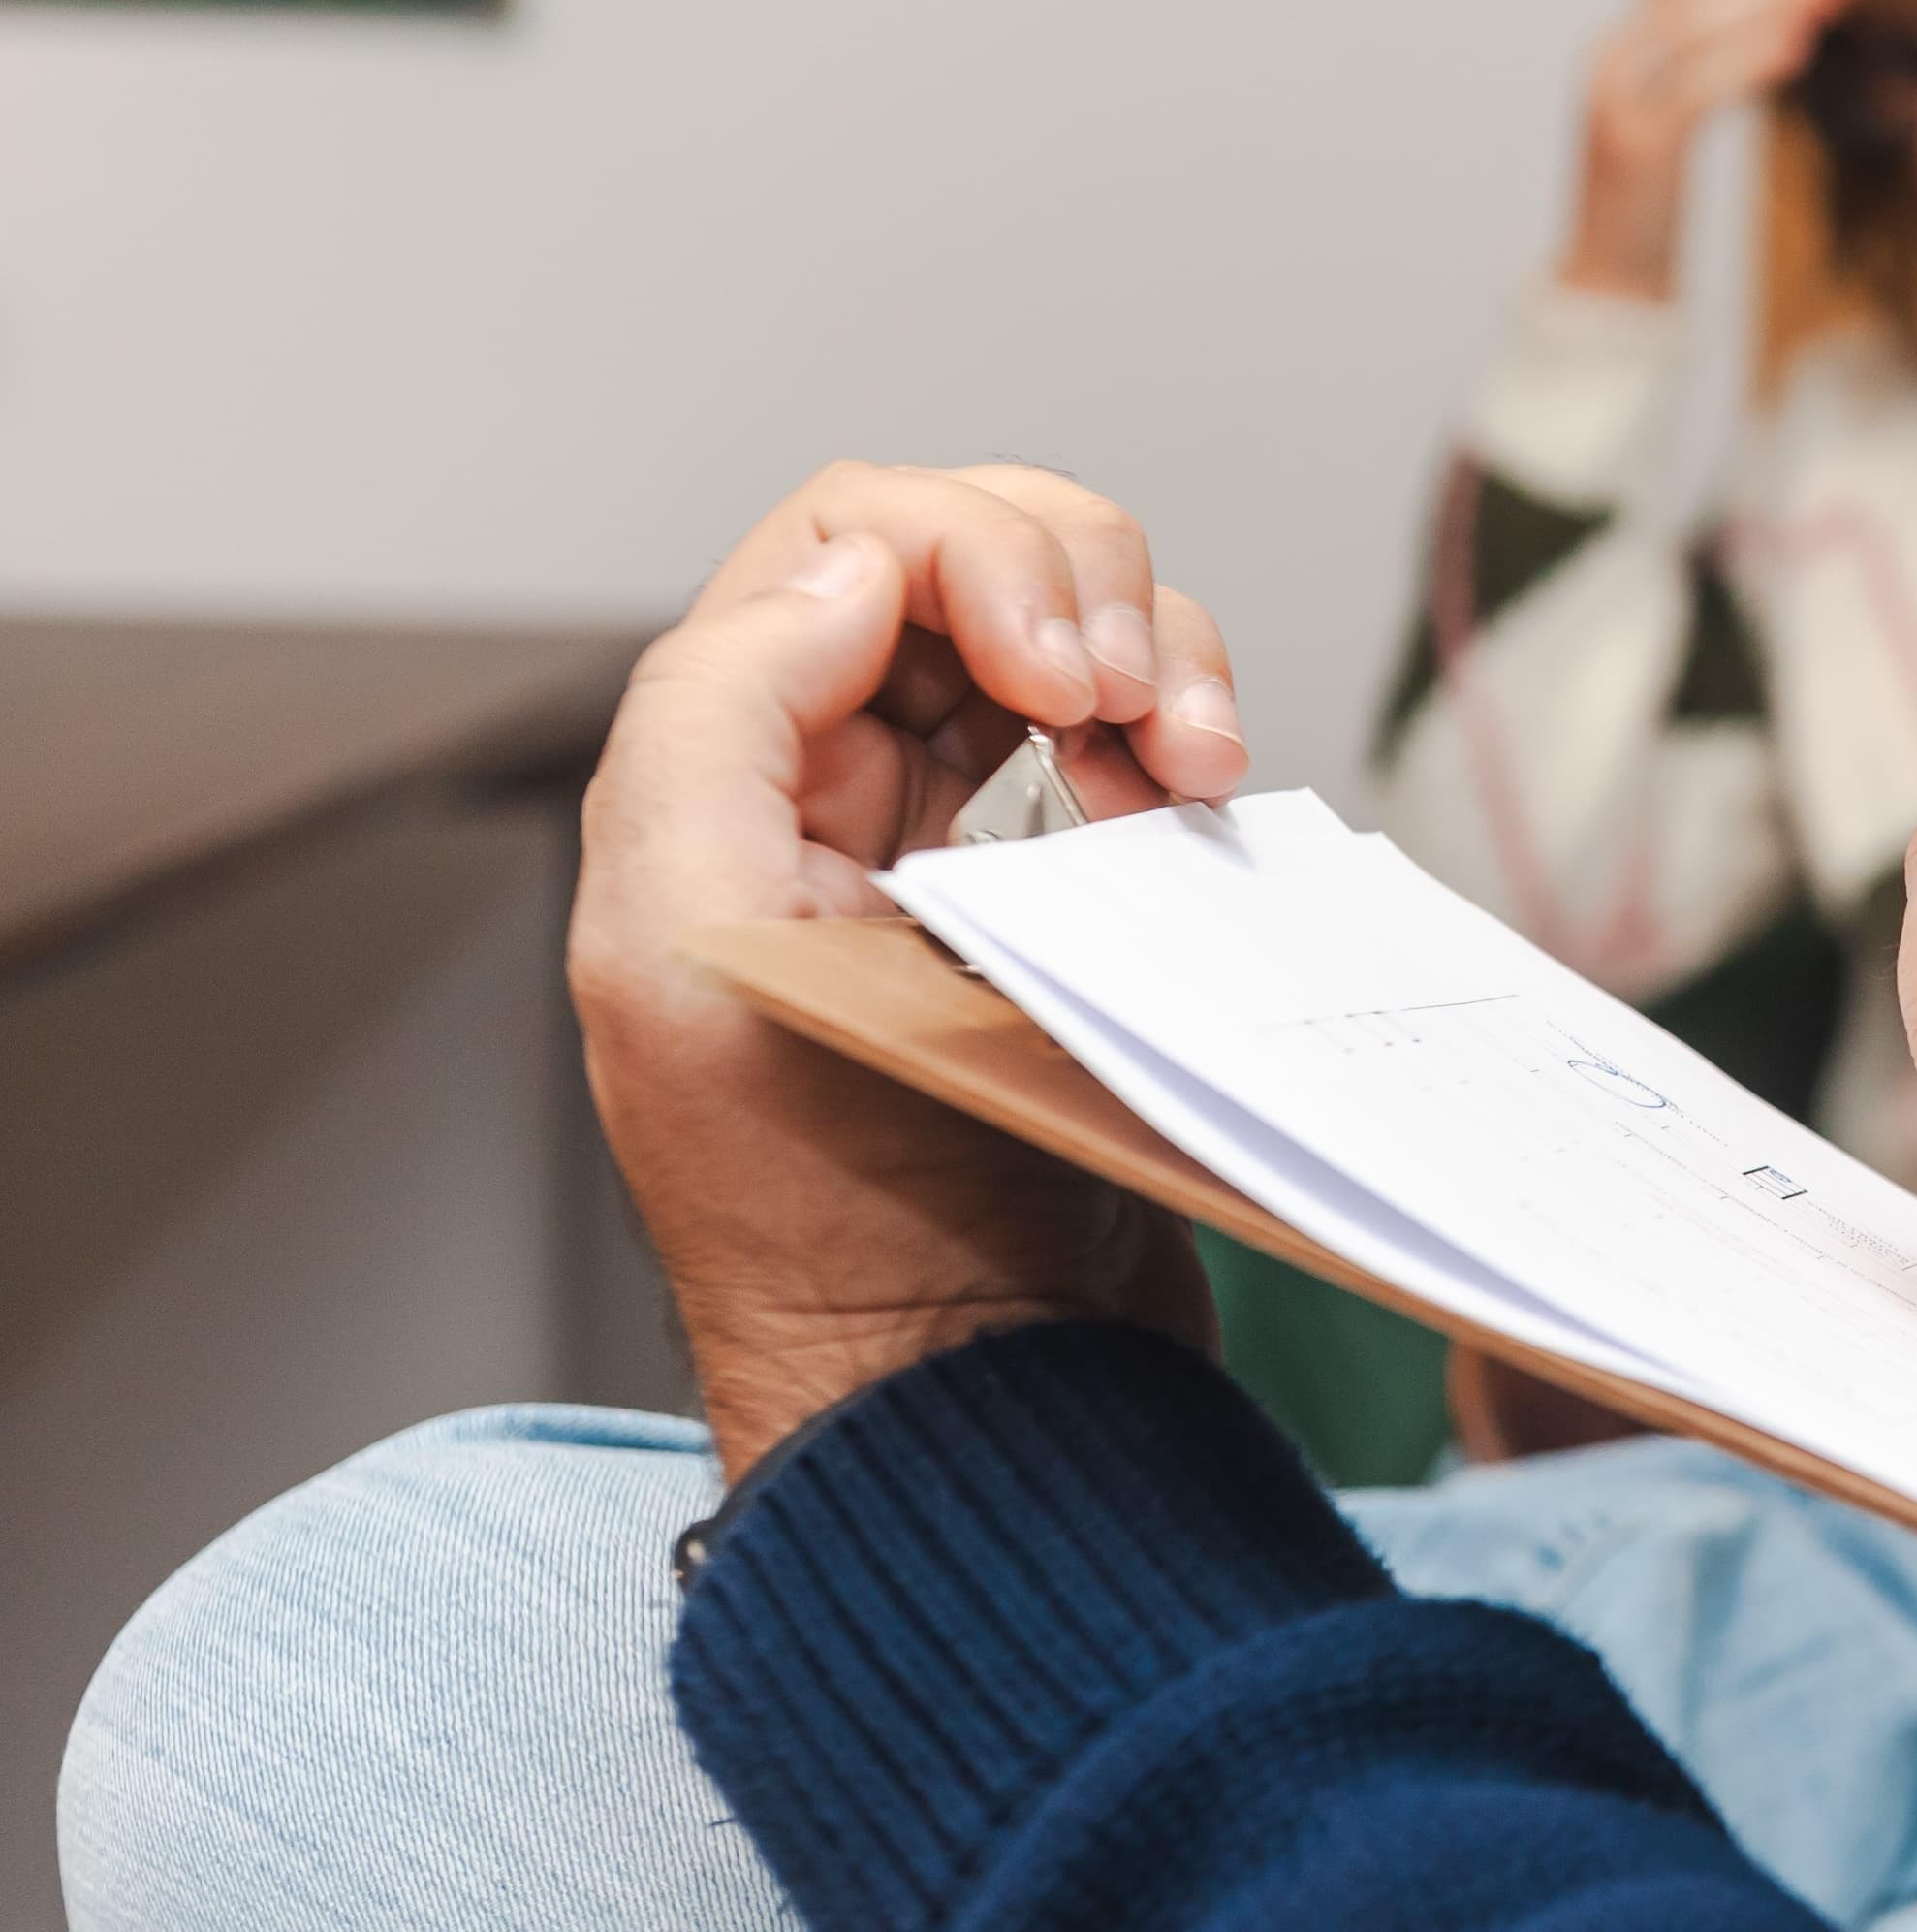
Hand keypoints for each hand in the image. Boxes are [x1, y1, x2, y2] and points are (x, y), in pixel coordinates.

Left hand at [567, 462, 1253, 1470]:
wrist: (988, 1392)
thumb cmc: (840, 1230)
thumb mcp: (697, 959)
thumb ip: (721, 724)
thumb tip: (860, 566)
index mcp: (726, 787)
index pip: (854, 539)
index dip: (980, 559)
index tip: (1067, 683)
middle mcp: (838, 790)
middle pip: (975, 547)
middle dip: (1086, 588)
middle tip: (1132, 718)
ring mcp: (967, 839)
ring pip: (1080, 621)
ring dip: (1164, 653)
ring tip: (1196, 769)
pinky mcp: (1077, 899)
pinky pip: (1141, 734)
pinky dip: (1194, 727)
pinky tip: (1204, 805)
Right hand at [1559, 0, 1849, 301]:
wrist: (1609, 286)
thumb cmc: (1650, 204)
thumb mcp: (1666, 117)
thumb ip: (1678, 55)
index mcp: (1617, 50)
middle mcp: (1609, 64)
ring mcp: (1618, 103)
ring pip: (1697, 29)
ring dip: (1770, 4)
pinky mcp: (1639, 145)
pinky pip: (1702, 86)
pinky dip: (1751, 58)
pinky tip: (1800, 45)